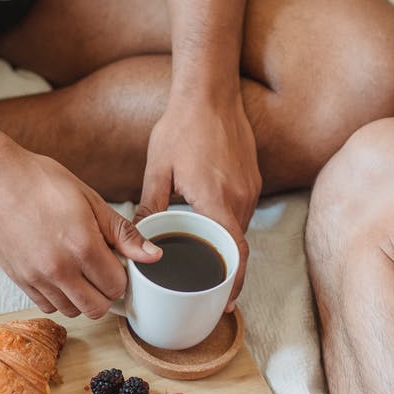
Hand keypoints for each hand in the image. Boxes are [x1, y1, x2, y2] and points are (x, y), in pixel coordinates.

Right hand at [0, 148, 161, 317]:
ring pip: (72, 310)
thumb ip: (123, 233)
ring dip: (83, 297)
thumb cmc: (41, 182)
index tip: (117, 262)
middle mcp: (59, 269)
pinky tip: (59, 273)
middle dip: (106, 293)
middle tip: (102, 270)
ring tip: (80, 270)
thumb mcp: (91, 200)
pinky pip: (47, 305)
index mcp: (82, 246)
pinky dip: (58, 297)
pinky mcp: (18, 280)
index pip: (117, 286)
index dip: (123, 276)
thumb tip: (153, 256)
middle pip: (97, 307)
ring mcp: (36, 278)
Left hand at [137, 87, 260, 310]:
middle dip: (227, 270)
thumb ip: (151, 205)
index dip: (234, 282)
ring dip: (226, 245)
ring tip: (206, 261)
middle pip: (238, 245)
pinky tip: (210, 225)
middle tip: (210, 292)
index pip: (235, 253)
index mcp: (217, 201)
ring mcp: (251, 187)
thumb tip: (141, 236)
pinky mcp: (253, 178)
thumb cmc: (182, 127)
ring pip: (240, 228)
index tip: (227, 301)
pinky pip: (242, 211)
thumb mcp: (157, 169)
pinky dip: (229, 225)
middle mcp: (241, 198)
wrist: (210, 92)